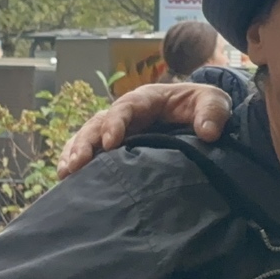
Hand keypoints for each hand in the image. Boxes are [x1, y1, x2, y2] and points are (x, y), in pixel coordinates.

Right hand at [58, 83, 231, 177]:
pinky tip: (67, 179)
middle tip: (77, 164)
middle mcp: (125, 113)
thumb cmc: (203, 105)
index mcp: (145, 99)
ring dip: (75, 153)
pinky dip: (76, 161)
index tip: (110, 143)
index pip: (124, 108)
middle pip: (98, 124)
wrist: (201, 114)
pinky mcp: (116, 146)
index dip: (115, 123)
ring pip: (88, 137)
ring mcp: (118, 130)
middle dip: (85, 143)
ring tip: (65, 173)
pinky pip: (91, 151)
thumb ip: (212, 113)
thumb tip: (208, 133)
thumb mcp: (214, 102)